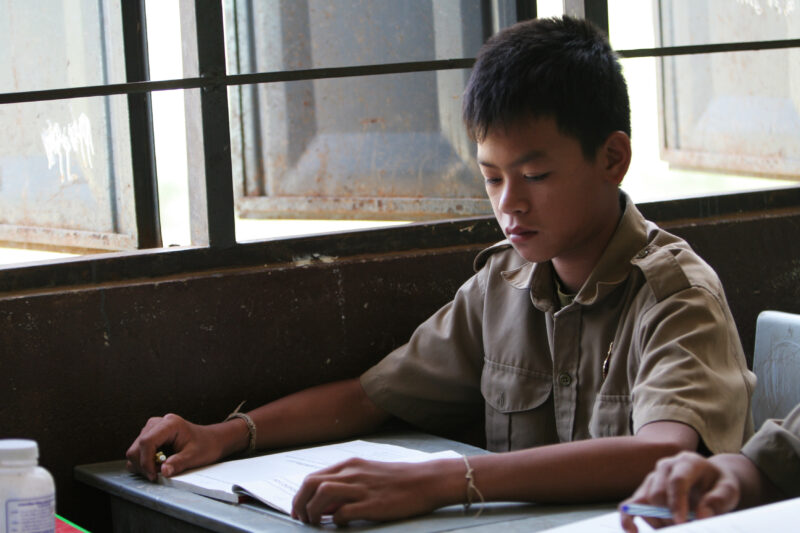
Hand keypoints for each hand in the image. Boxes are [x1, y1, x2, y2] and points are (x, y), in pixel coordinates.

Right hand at [125, 413, 235, 480]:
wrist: (210, 440)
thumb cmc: (205, 445)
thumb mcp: (195, 456)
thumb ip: (179, 463)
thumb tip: (164, 471)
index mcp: (170, 424)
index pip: (147, 441)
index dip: (146, 461)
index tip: (154, 475)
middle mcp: (157, 423)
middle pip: (136, 446)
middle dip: (144, 464)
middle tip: (159, 473)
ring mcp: (151, 429)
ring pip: (134, 450)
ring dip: (142, 464)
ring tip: (160, 468)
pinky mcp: (149, 437)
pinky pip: (137, 452)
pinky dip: (143, 463)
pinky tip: (157, 465)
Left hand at [291, 458, 453, 525]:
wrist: (426, 481)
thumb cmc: (398, 480)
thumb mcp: (368, 474)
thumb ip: (347, 484)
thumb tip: (326, 504)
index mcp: (350, 465)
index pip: (312, 478)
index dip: (300, 496)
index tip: (299, 511)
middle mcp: (352, 473)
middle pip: (311, 483)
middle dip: (300, 504)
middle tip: (302, 520)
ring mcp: (362, 488)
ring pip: (322, 493)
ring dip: (313, 511)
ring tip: (317, 524)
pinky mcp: (373, 504)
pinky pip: (343, 512)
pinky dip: (336, 520)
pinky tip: (342, 525)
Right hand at [619, 451, 740, 531]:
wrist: (711, 481)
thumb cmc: (719, 485)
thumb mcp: (729, 491)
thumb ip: (718, 501)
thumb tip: (702, 515)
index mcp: (687, 462)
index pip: (677, 481)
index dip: (677, 503)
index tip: (682, 523)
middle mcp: (665, 466)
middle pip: (657, 494)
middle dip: (669, 517)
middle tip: (686, 528)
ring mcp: (652, 478)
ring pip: (644, 502)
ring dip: (658, 522)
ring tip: (676, 528)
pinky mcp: (644, 491)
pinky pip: (630, 504)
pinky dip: (628, 518)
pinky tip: (634, 531)